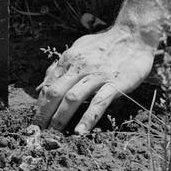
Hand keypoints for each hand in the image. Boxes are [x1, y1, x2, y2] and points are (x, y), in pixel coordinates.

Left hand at [35, 24, 155, 134]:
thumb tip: (41, 86)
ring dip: (60, 118)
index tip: (36, 122)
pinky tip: (80, 133)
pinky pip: (99, 102)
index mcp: (69, 59)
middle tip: (38, 133)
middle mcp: (80, 66)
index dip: (40, 106)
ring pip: (73, 98)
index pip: (48, 85)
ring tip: (54, 136)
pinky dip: (88, 118)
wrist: (134, 34)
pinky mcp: (116, 83)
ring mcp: (98, 75)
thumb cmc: (105, 43)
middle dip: (44, 115)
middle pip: (55, 93)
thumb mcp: (78, 48)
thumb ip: (60, 66)